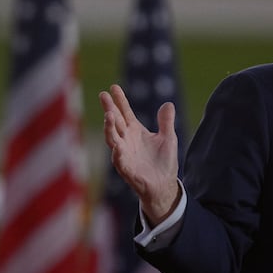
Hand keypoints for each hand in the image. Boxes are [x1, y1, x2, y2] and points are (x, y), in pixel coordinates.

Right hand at [100, 84, 180, 225]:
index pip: (125, 112)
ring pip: (113, 139)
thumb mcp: (168, 138)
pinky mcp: (127, 169)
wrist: (164, 185)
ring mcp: (124, 154)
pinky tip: (117, 147)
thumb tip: (168, 104)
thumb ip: (166, 122)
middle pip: (115, 122)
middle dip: (109, 109)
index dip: (120, 100)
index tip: (113, 87)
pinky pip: (119, 161)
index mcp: (135, 131)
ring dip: (109, 128)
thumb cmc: (164, 162)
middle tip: (103, 95)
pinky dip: (117, 154)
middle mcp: (126, 140)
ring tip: (109, 115)